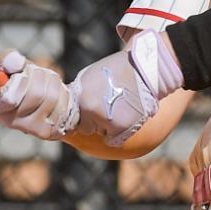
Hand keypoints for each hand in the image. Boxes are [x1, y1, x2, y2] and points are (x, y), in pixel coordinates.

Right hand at [0, 50, 78, 139]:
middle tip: (40, 72)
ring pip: (51, 98)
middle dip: (41, 75)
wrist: (49, 102)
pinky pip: (63, 105)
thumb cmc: (27, 82)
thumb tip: (15, 62)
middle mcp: (12, 122)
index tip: (25, 74)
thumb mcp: (16, 67)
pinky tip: (58, 93)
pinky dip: (63, 93)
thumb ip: (10, 59)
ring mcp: (32, 129)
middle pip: (35, 94)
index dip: (22, 78)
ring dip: (53, 81)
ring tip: (49, 80)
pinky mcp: (50, 131)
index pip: (10, 95)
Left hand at [71, 31, 180, 147]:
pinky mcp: (123, 128)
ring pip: (100, 132)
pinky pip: (113, 139)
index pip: (73, 118)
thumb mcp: (88, 77)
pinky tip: (122, 118)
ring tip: (116, 108)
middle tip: (105, 106)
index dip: (81, 113)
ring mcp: (108, 121)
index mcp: (82, 98)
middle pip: (86, 127)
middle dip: (92, 120)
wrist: (143, 70)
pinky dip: (117, 132)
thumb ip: (78, 94)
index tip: (88, 108)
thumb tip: (67, 107)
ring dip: (105, 125)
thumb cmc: (114, 70)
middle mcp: (92, 111)